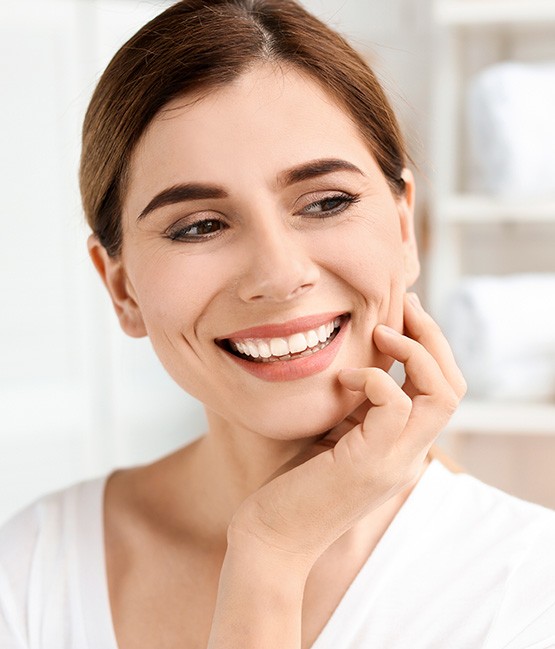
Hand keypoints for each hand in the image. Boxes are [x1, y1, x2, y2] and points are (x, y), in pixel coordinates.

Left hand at [227, 293, 466, 568]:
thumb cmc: (292, 484)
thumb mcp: (333, 434)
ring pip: (441, 394)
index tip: (402, 315)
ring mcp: (394, 461)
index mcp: (402, 448)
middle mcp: (408, 455)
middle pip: (452, 387)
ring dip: (414, 352)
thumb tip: (359, 363)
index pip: (441, 393)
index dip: (429, 349)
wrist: (271, 538)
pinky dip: (374, 378)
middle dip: (433, 339)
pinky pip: (394, 404)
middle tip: (407, 306)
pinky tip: (344, 377)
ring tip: (382, 331)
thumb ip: (355, 407)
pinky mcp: (369, 462)